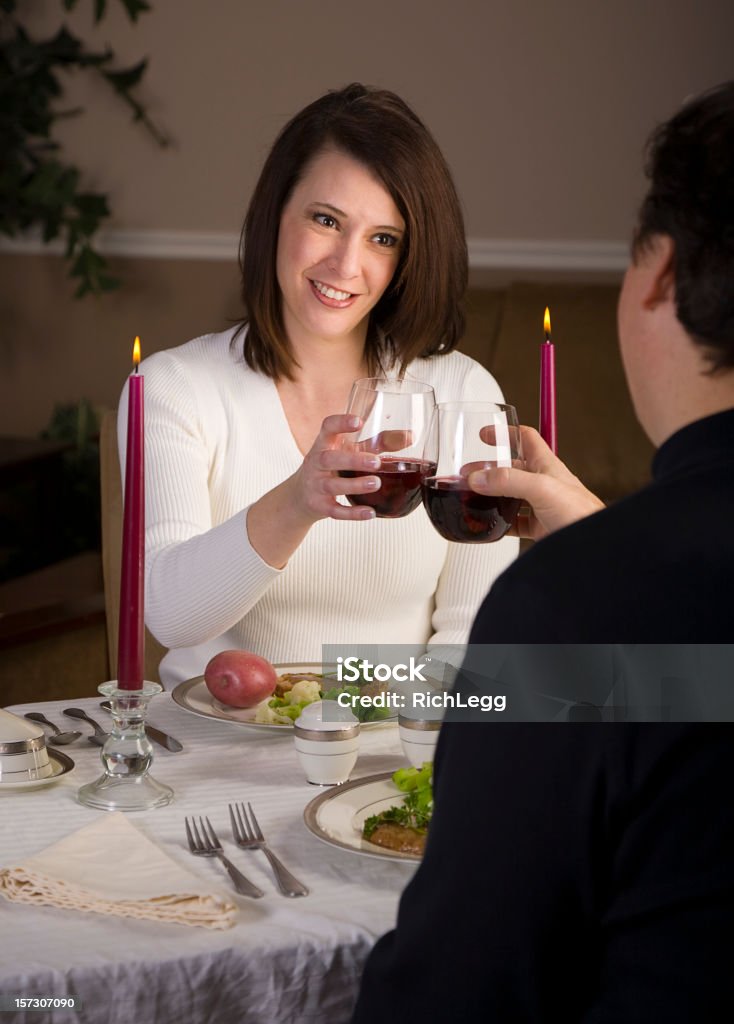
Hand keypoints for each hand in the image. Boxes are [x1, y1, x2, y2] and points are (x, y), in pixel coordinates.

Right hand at [291, 413, 382, 521]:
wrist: (299, 496)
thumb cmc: (332, 467)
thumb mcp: (350, 451)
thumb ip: (378, 443)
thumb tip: (410, 436)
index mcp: (324, 444)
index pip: (327, 428)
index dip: (340, 423)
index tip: (358, 421)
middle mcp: (316, 463)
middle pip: (329, 459)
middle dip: (352, 460)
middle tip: (376, 462)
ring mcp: (315, 485)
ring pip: (332, 485)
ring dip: (354, 485)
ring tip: (375, 484)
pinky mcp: (319, 506)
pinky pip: (335, 511)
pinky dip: (352, 513)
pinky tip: (369, 512)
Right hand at [467, 426, 604, 540]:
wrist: (593, 544)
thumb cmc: (581, 513)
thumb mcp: (542, 488)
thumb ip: (508, 481)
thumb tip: (479, 477)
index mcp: (546, 465)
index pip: (524, 438)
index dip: (506, 432)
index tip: (486, 434)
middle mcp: (543, 483)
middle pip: (510, 469)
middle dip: (488, 469)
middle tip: (468, 474)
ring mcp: (540, 505)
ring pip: (509, 495)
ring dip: (490, 495)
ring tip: (473, 498)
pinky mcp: (538, 527)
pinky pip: (513, 521)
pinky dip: (498, 521)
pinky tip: (490, 523)